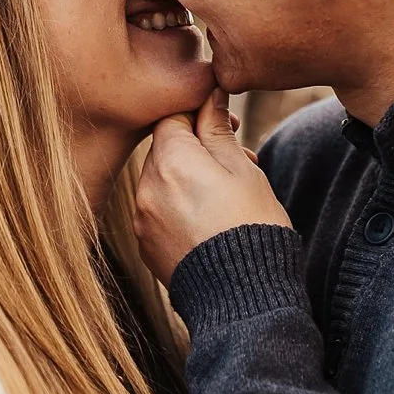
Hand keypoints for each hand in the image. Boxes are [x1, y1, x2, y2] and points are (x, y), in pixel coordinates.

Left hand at [135, 88, 293, 282]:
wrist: (243, 297)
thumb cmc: (251, 225)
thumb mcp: (242, 170)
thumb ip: (217, 130)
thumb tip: (209, 96)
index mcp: (170, 161)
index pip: (172, 117)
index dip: (200, 114)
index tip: (228, 124)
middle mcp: (145, 188)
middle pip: (164, 150)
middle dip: (196, 149)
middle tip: (237, 160)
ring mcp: (142, 220)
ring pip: (161, 182)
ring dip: (188, 179)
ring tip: (227, 195)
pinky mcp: (146, 246)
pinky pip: (158, 212)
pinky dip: (178, 207)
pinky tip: (210, 222)